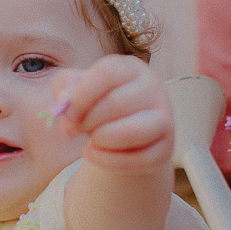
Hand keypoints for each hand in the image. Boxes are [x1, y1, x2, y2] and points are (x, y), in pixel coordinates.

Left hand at [52, 55, 173, 172]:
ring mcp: (164, 119)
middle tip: (70, 130)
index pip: (107, 73)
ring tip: (89, 141)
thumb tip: (65, 100)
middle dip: (87, 121)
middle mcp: (153, 89)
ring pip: (132, 132)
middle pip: (116, 104)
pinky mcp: (165, 149)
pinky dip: (108, 161)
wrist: (125, 133)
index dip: (81, 95)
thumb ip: (65, 87)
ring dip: (101, 140)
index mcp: (131, 68)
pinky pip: (138, 160)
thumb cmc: (98, 104)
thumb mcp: (78, 89)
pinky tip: (93, 154)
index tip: (66, 114)